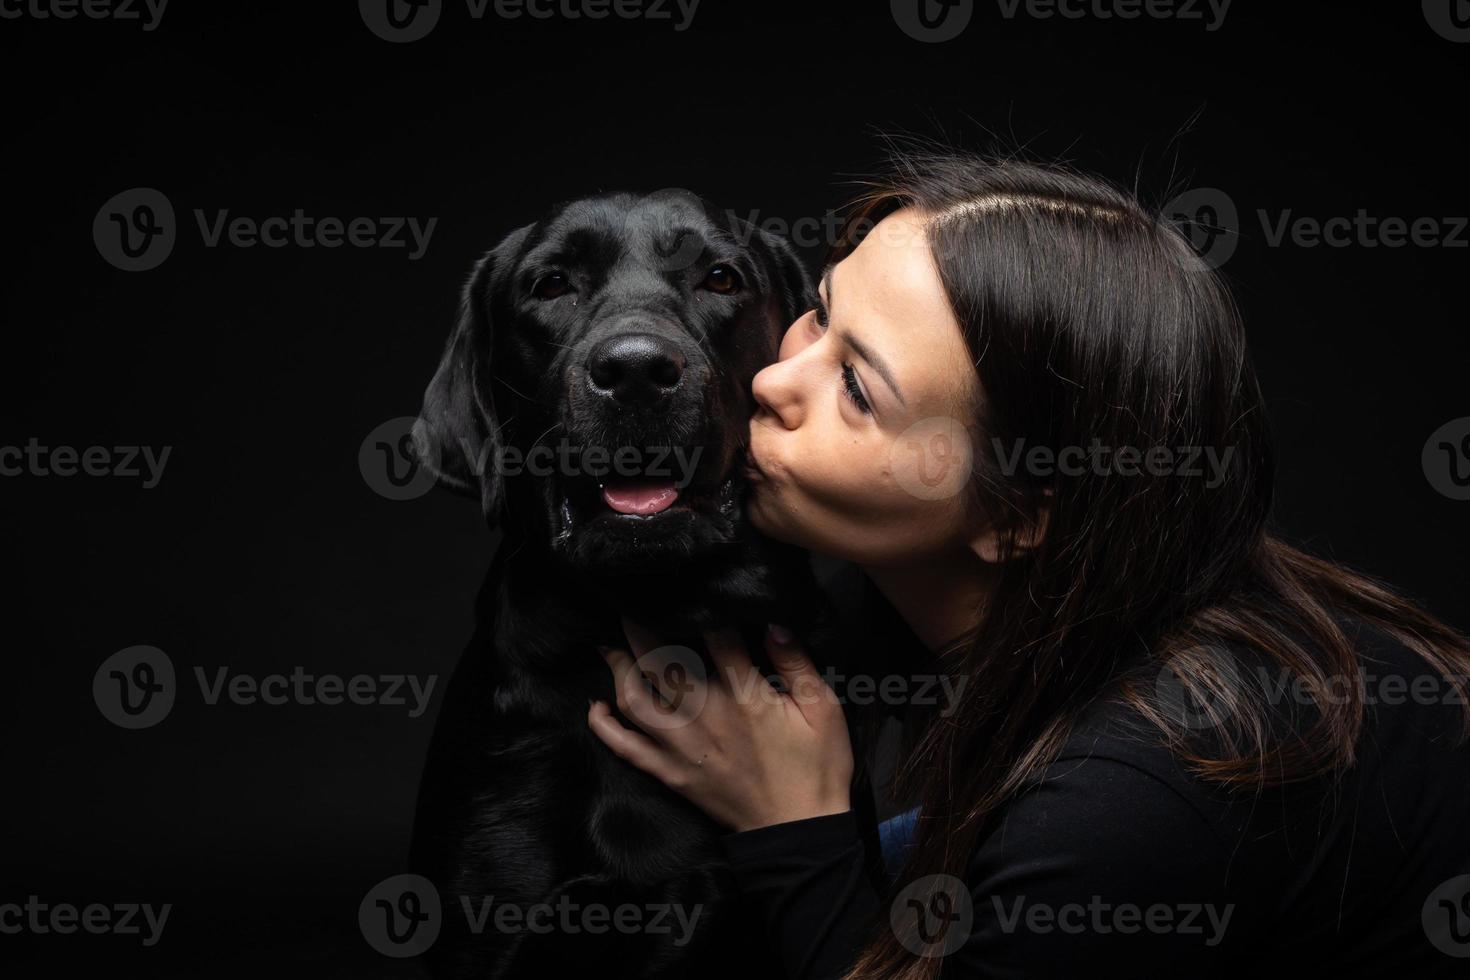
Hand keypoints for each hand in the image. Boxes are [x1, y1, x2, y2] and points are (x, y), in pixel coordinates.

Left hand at [587, 616, 853, 832]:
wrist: (798, 831)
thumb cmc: (817, 767)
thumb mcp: (824, 710)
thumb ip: (796, 662)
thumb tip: (773, 621)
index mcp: (745, 696)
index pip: (714, 637)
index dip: (698, 607)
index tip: (684, 586)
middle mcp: (705, 716)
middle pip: (661, 662)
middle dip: (640, 628)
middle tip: (630, 606)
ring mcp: (682, 747)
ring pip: (635, 700)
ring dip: (617, 669)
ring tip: (610, 647)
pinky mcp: (670, 773)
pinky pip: (627, 748)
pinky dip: (605, 727)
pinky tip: (597, 708)